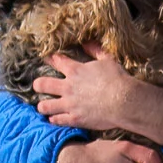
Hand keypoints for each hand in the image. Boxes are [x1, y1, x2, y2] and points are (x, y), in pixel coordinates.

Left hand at [35, 46, 162, 143]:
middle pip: (42, 84)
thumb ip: (95, 50)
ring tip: (44, 106)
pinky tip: (55, 118)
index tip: (46, 58)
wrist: (124, 100)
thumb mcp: (108, 60)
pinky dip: (54, 119)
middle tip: (39, 85)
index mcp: (75, 71)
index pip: (56, 61)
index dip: (49, 58)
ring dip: (43, 105)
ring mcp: (69, 104)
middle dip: (38, 84)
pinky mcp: (74, 118)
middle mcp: (68, 87)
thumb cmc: (118, 79)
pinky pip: (56, 120)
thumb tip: (87, 41)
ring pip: (44, 106)